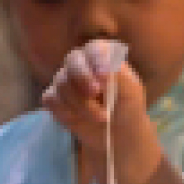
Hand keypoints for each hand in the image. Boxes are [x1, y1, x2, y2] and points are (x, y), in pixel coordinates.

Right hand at [41, 44, 161, 183]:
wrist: (117, 134)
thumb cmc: (128, 109)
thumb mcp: (132, 91)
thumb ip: (120, 75)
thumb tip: (104, 68)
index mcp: (101, 56)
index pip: (94, 49)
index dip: (97, 60)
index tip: (104, 78)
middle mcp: (80, 63)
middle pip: (72, 61)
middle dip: (83, 80)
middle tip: (96, 95)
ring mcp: (64, 79)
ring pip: (62, 85)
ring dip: (82, 106)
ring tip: (102, 118)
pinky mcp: (54, 98)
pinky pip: (51, 100)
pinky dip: (66, 113)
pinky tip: (79, 121)